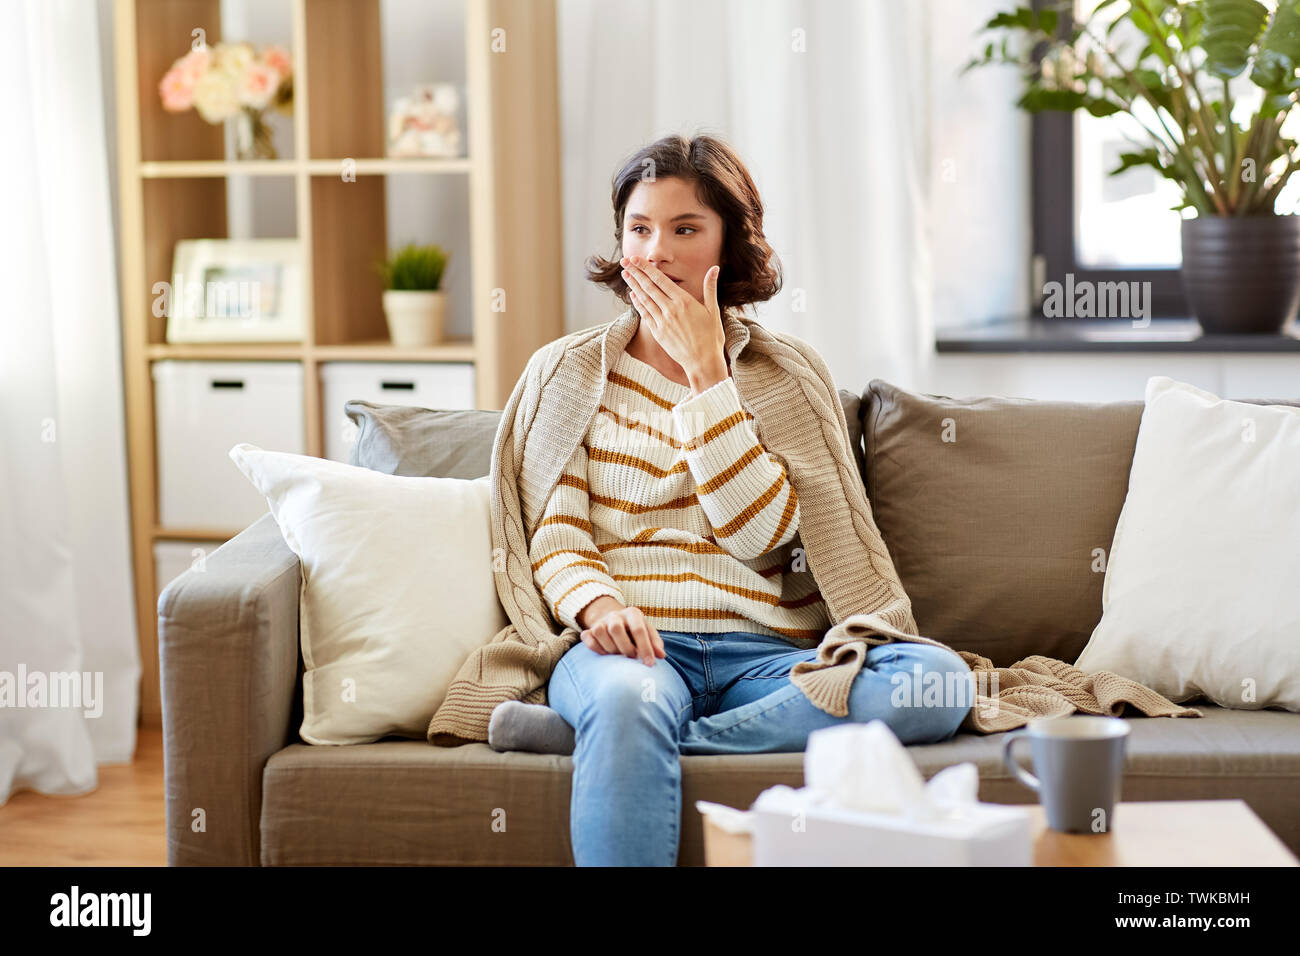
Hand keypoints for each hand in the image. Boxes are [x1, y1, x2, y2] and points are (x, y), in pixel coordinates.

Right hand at [579, 599, 665, 666]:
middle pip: (616, 629)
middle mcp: (615, 615)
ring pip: (600, 632)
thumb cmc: (635, 630)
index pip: (639, 630)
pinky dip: (595, 648)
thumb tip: (661, 656)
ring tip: (619, 655)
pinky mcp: (589, 630)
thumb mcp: (648, 632)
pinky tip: (605, 653)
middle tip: (632, 657)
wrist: (615, 621)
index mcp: (633, 613)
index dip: (645, 648)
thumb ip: (655, 643)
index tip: (650, 664)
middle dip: (625, 648)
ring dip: (610, 648)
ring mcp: (601, 621)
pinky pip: (587, 638)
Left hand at [621, 256, 726, 390]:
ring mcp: (662, 322)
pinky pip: (645, 314)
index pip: (660, 280)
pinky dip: (638, 303)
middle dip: (635, 273)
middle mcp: (670, 310)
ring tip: (625, 274)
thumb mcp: (713, 310)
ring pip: (644, 299)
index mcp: (684, 301)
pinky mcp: (658, 333)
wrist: (703, 362)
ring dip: (633, 285)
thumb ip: (710, 287)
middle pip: (648, 287)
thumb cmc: (711, 337)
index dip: (646, 268)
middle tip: (625, 262)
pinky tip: (632, 295)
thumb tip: (714, 268)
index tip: (636, 259)